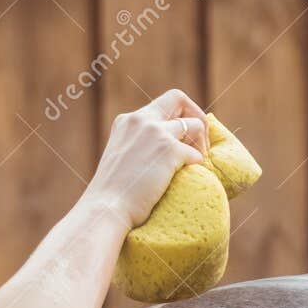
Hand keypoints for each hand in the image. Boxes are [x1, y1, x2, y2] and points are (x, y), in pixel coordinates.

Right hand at [82, 88, 209, 231]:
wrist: (106, 209)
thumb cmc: (111, 196)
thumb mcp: (121, 159)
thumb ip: (138, 146)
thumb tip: (161, 152)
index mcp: (127, 121)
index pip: (160, 104)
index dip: (177, 115)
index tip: (183, 135)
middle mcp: (141, 120)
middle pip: (178, 98)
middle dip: (195, 115)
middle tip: (199, 141)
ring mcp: (155, 133)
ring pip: (195, 124)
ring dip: (201, 143)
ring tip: (198, 163)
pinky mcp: (168, 150)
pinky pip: (196, 153)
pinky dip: (198, 164)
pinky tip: (192, 177)